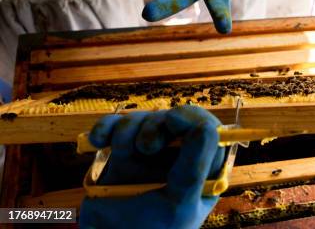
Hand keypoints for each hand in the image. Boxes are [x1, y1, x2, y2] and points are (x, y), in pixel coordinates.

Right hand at [80, 106, 224, 228]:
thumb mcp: (179, 203)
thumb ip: (194, 167)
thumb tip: (207, 127)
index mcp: (201, 167)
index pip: (208, 130)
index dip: (192, 119)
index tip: (173, 121)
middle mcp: (177, 155)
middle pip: (173, 119)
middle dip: (156, 125)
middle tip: (147, 147)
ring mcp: (147, 152)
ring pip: (142, 120)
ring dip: (128, 131)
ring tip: (122, 155)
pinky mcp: (120, 153)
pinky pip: (114, 127)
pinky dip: (104, 128)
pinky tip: (99, 141)